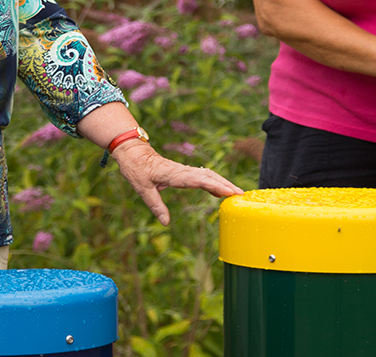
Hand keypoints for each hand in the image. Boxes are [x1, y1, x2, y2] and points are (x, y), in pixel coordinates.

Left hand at [110, 141, 243, 225]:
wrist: (133, 152)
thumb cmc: (136, 169)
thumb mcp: (142, 189)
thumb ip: (155, 205)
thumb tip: (166, 222)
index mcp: (174, 174)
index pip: (199, 180)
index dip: (216, 185)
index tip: (230, 192)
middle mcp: (183, 171)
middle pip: (209, 176)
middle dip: (226, 184)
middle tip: (242, 195)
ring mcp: (184, 170)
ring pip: (208, 175)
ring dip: (222, 183)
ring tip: (237, 193)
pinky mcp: (183, 172)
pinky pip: (202, 176)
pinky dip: (214, 182)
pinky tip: (220, 190)